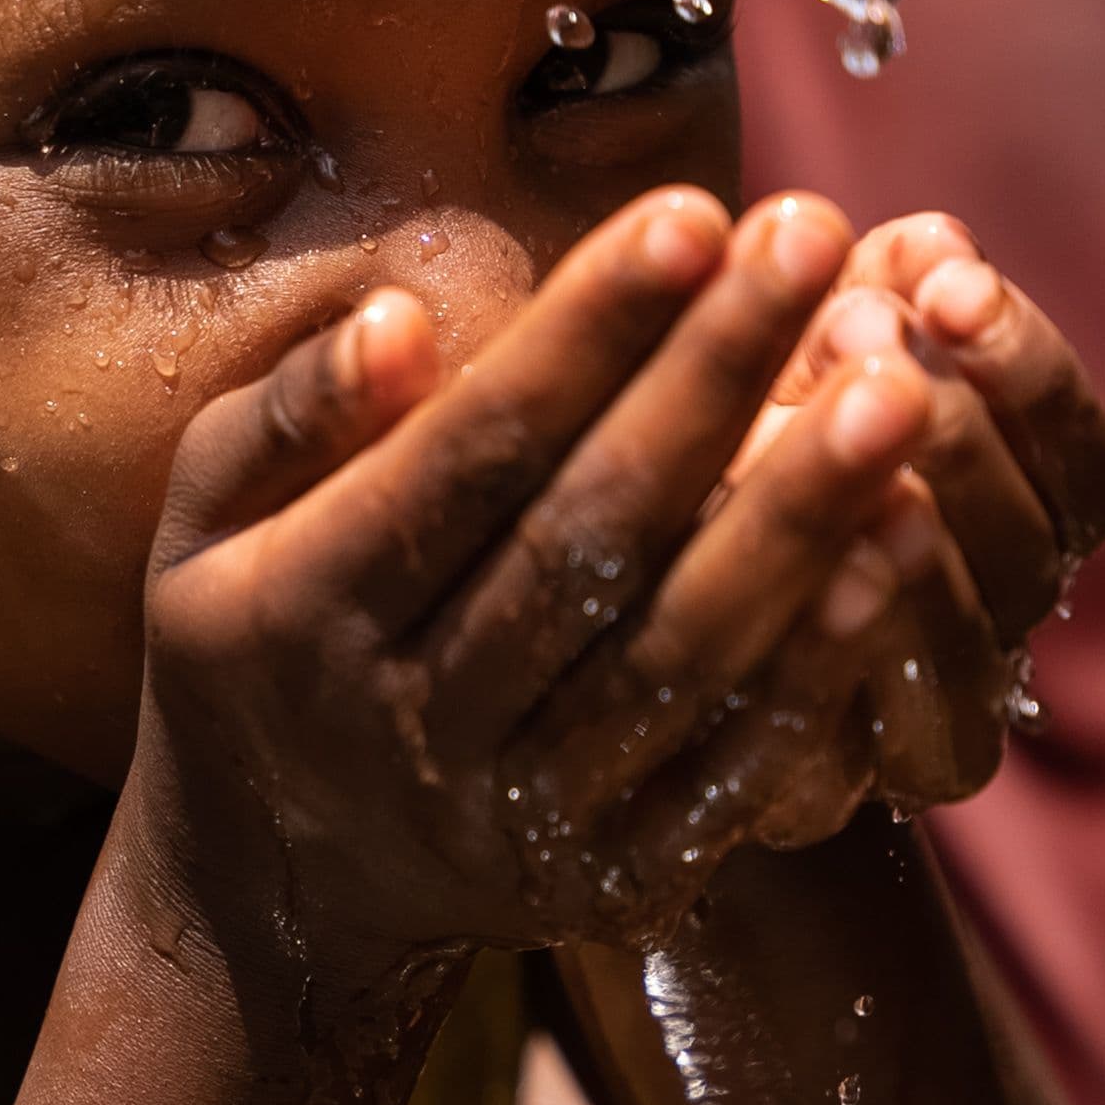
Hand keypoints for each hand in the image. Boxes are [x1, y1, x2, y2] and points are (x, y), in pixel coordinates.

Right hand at [129, 186, 945, 988]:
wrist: (281, 894)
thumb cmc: (258, 641)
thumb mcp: (206, 521)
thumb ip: (288, 416)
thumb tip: (400, 327)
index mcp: (303, 614)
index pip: (466, 457)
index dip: (581, 338)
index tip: (690, 210)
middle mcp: (408, 727)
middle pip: (585, 542)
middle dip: (708, 384)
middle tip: (815, 239)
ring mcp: (515, 821)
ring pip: (672, 659)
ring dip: (794, 522)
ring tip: (897, 387)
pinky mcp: (609, 886)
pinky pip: (728, 774)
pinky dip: (818, 668)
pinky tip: (898, 550)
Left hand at [728, 212, 1104, 840]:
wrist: (568, 609)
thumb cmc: (689, 438)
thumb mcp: (778, 351)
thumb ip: (863, 305)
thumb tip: (930, 244)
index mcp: (1016, 530)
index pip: (1089, 470)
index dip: (1033, 373)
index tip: (947, 278)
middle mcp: (987, 636)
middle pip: (1036, 553)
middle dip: (960, 433)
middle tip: (862, 340)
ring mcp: (911, 730)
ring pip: (973, 651)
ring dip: (909, 536)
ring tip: (831, 441)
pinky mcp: (814, 795)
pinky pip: (858, 739)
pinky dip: (835, 649)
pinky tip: (803, 565)